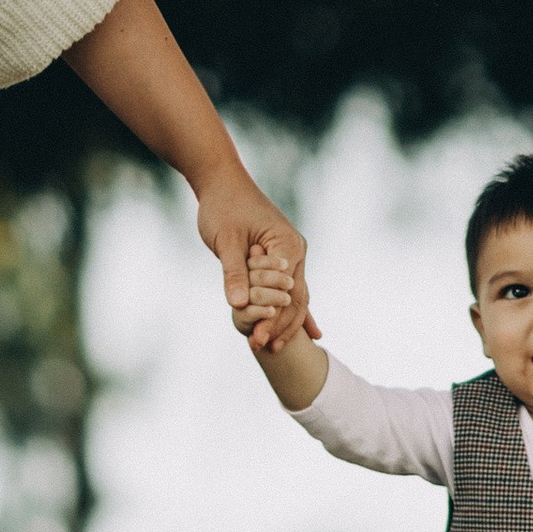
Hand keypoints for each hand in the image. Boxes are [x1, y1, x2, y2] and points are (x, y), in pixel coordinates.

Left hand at [195, 169, 313, 351]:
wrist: (222, 183)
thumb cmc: (223, 207)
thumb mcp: (226, 241)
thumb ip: (234, 272)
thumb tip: (239, 305)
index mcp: (289, 245)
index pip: (286, 292)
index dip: (272, 318)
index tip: (256, 338)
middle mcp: (297, 252)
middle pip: (296, 298)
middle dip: (279, 325)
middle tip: (261, 348)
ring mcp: (291, 256)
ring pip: (295, 297)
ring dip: (282, 322)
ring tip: (269, 348)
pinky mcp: (280, 260)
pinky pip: (289, 289)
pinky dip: (293, 311)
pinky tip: (310, 333)